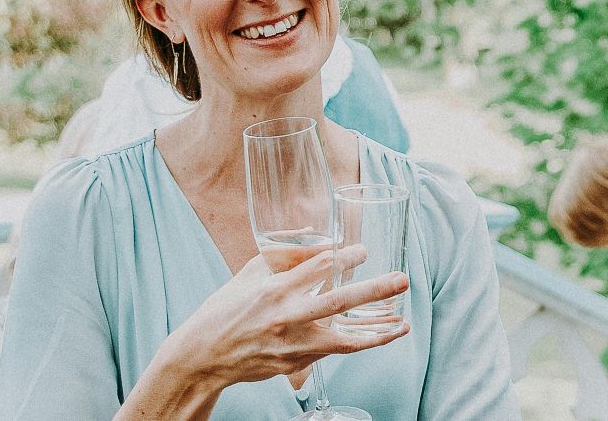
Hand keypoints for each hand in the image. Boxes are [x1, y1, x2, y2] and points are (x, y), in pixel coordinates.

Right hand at [118, 246, 408, 418]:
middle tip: (402, 279)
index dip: (344, 257)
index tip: (362, 251)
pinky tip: (377, 338)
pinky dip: (357, 345)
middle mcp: (285, 316)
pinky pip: (332, 352)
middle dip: (374, 290)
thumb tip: (314, 244)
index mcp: (272, 289)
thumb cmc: (224, 310)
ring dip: (377, 332)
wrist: (204, 354)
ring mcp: (292, 343)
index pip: (315, 268)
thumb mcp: (247, 276)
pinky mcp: (295, 363)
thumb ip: (280, 260)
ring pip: (344, 340)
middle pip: (338, 301)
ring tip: (403, 323)